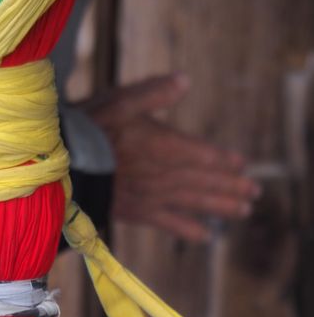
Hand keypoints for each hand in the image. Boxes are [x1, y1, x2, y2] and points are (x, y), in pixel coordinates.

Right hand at [85, 74, 261, 241]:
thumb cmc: (87, 131)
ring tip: (244, 211)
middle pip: (205, 181)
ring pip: (194, 202)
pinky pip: (169, 223)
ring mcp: (152, 196)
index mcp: (163, 145)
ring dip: (221, 206)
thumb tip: (185, 80)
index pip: (203, 155)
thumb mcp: (119, 101)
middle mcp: (163, 174)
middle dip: (231, 187)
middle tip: (255, 193)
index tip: (243, 165)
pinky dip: (188, 230)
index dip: (224, 160)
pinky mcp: (137, 212)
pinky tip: (206, 236)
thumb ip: (153, 92)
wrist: (62, 171)